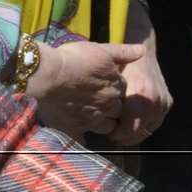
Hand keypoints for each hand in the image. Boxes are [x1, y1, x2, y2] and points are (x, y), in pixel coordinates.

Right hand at [25, 39, 143, 137]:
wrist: (48, 73)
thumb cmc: (74, 58)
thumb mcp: (102, 50)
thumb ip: (123, 52)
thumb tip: (142, 50)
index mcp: (116, 86)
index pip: (124, 93)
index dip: (116, 91)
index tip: (106, 89)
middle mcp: (108, 104)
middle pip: (117, 111)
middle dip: (112, 109)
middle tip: (100, 106)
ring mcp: (91, 119)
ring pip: (106, 127)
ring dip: (102, 124)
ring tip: (92, 119)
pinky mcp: (74, 128)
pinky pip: (82, 140)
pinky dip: (82, 140)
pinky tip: (80, 139)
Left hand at [107, 6, 170, 145]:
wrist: (143, 54)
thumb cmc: (122, 67)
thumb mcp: (110, 80)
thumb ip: (103, 101)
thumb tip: (89, 124)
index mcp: (140, 95)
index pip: (127, 129)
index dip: (115, 134)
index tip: (106, 132)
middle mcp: (154, 101)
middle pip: (136, 133)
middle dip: (122, 135)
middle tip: (112, 131)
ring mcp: (163, 103)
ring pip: (145, 131)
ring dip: (132, 132)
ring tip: (121, 126)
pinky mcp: (167, 103)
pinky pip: (153, 124)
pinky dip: (142, 126)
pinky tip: (132, 121)